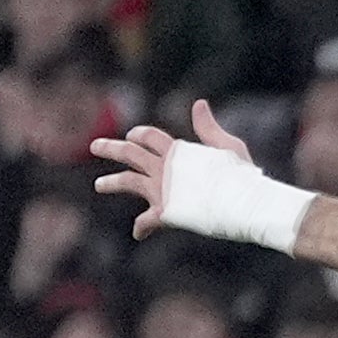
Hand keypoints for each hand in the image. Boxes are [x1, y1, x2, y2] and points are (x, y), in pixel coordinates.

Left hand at [90, 99, 254, 240]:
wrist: (242, 203)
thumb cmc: (241, 175)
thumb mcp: (227, 146)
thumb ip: (209, 128)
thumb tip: (198, 103)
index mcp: (177, 150)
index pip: (149, 136)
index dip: (139, 134)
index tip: (132, 135)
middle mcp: (163, 167)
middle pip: (129, 153)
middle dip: (111, 148)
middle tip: (95, 146)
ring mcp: (161, 189)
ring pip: (127, 182)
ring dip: (111, 183)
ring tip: (99, 185)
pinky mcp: (164, 212)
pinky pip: (145, 221)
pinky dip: (141, 227)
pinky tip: (139, 234)